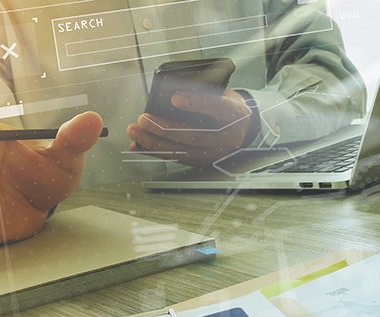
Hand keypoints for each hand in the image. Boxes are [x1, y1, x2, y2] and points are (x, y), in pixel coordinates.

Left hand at [126, 88, 253, 165]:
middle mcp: (228, 138)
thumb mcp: (223, 92)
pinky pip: (177, 158)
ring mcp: (216, 153)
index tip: (175, 98)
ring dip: (154, 142)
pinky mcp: (204, 162)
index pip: (218, 109)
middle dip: (164, 128)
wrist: (244, 127)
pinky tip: (139, 146)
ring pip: (182, 151)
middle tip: (143, 119)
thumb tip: (170, 94)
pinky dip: (155, 152)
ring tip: (135, 132)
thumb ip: (203, 92)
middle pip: (194, 135)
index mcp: (236, 114)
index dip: (197, 104)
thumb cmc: (228, 105)